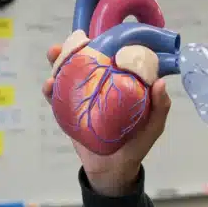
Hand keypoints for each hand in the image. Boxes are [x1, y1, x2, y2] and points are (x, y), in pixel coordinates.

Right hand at [42, 42, 170, 195]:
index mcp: (121, 84)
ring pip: (68, 75)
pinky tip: (48, 85)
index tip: (98, 35)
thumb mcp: (153, 126)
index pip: (112, 58)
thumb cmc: (136, 145)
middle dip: (75, 48)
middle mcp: (101, 86)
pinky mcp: (69, 112)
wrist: (113, 171)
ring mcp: (83, 98)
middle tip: (69, 42)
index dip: (105, 44)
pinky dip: (50, 90)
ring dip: (58, 63)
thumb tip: (160, 82)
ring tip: (54, 56)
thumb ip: (160, 107)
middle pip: (86, 62)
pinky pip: (57, 98)